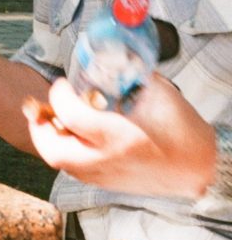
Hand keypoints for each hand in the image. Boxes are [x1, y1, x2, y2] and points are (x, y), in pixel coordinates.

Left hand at [24, 74, 216, 198]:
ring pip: (62, 164)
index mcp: (121, 136)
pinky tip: (70, 136)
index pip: (72, 115)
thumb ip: (130, 74)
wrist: (200, 167)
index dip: (60, 94)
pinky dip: (65, 152)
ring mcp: (107, 176)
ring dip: (50, 140)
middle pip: (55, 150)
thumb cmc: (183, 131)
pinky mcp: (108, 183)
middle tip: (40, 108)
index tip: (63, 84)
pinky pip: (75, 171)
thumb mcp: (158, 93)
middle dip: (40, 127)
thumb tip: (110, 55)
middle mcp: (109, 160)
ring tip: (53, 119)